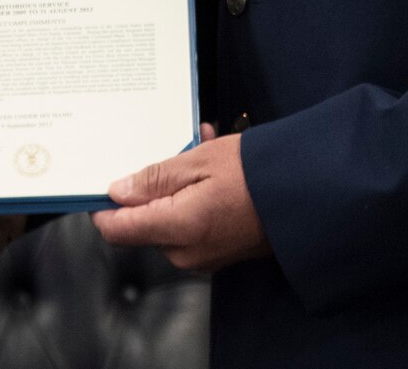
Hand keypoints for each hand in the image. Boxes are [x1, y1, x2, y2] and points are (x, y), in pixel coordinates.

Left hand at [90, 124, 269, 271]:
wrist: (305, 197)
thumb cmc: (256, 174)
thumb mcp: (200, 162)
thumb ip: (154, 179)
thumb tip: (116, 192)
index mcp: (177, 230)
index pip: (117, 229)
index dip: (103, 207)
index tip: (102, 184)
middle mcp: (185, 253)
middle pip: (142, 224)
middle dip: (151, 187)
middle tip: (174, 150)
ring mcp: (202, 258)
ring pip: (166, 222)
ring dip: (174, 189)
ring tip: (200, 150)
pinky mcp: (216, 255)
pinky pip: (188, 227)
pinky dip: (191, 200)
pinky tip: (211, 171)